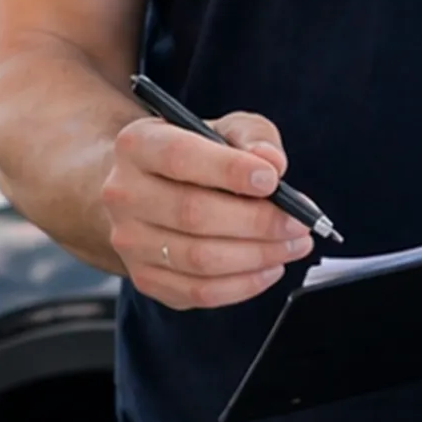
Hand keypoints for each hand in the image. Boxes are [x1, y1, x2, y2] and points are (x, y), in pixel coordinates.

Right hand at [100, 108, 311, 309]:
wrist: (143, 189)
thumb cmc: (190, 156)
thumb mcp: (219, 129)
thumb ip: (252, 136)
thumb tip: (272, 162)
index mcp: (137, 146)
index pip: (180, 157)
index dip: (230, 170)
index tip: (272, 179)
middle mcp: (123, 194)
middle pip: (193, 215)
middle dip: (258, 222)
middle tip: (298, 222)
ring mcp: (130, 241)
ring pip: (200, 259)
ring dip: (258, 256)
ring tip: (292, 244)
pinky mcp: (145, 278)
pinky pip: (200, 292)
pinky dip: (244, 284)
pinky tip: (269, 267)